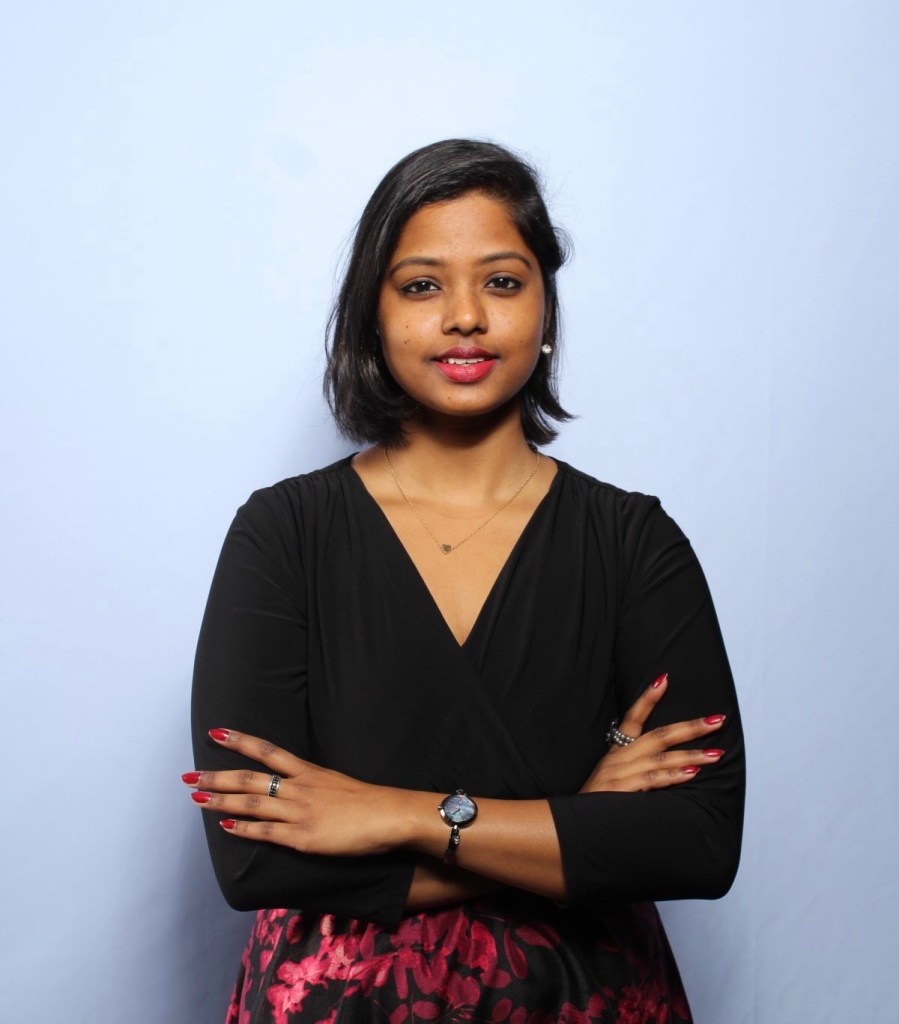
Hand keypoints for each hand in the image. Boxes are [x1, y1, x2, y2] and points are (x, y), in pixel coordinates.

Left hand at [183, 729, 407, 856]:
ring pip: (251, 801)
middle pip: (250, 776)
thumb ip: (314, 785)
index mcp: (309, 771)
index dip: (240, 740)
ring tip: (195, 795)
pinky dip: (242, 827)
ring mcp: (299, 812)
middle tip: (188, 774)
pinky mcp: (303, 838)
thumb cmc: (371, 802)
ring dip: (220, 798)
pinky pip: (266, 831)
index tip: (216, 732)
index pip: (267, 750)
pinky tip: (224, 825)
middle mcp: (299, 787)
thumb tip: (297, 787)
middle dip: (217, 774)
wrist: (390, 816)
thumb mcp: (338, 784)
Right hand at [579, 673, 725, 793]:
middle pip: (659, 735)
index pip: (633, 717)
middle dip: (691, 727)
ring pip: (661, 757)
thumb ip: (635, 768)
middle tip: (717, 720)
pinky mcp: (621, 789)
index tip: (664, 679)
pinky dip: (672, 775)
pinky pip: (651, 778)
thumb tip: (667, 763)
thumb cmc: (597, 803)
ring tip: (716, 754)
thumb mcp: (611, 778)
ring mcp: (619, 773)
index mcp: (616, 751)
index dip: (648, 698)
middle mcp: (619, 758)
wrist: (572, 825)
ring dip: (691, 754)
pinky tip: (691, 773)